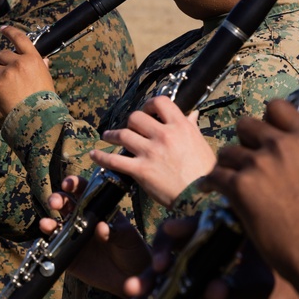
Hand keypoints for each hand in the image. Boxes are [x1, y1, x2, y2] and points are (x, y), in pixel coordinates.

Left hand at [0, 26, 55, 115]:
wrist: (37, 116)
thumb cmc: (45, 99)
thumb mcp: (47, 79)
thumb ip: (42, 67)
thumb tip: (44, 60)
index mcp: (33, 59)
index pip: (20, 39)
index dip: (10, 32)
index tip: (3, 30)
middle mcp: (18, 63)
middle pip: (1, 54)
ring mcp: (6, 73)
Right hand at [38, 175, 151, 295]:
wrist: (132, 277)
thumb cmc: (133, 249)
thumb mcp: (129, 237)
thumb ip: (116, 231)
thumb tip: (102, 227)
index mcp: (98, 208)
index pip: (83, 190)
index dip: (73, 184)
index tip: (68, 184)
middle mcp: (83, 220)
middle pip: (64, 204)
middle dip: (57, 200)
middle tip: (55, 203)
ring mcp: (74, 237)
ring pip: (55, 225)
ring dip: (48, 222)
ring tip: (47, 224)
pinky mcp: (69, 257)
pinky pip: (54, 249)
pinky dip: (46, 245)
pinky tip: (45, 242)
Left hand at [90, 95, 215, 208]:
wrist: (201, 197)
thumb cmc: (204, 172)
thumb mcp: (201, 144)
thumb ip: (192, 127)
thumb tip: (192, 114)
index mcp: (180, 126)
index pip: (160, 102)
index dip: (149, 104)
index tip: (146, 111)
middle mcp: (164, 135)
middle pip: (136, 117)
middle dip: (130, 122)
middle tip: (128, 127)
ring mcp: (150, 152)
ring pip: (123, 134)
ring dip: (111, 135)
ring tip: (107, 137)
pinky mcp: (141, 170)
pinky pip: (114, 160)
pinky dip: (101, 156)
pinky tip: (94, 154)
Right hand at [123, 217, 298, 298]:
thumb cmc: (283, 297)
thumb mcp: (263, 289)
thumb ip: (239, 288)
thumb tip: (214, 290)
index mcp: (227, 236)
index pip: (201, 223)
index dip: (184, 226)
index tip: (173, 232)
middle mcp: (207, 252)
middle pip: (175, 244)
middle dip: (159, 254)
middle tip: (157, 267)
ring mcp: (196, 276)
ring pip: (164, 272)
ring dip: (146, 279)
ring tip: (133, 291)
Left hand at [205, 99, 298, 290]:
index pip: (278, 108)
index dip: (269, 118)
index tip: (266, 132)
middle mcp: (280, 145)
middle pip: (247, 125)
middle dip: (244, 140)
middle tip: (246, 157)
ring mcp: (258, 165)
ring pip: (228, 151)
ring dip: (228, 163)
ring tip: (230, 177)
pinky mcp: (240, 188)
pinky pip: (215, 175)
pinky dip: (211, 182)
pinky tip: (212, 188)